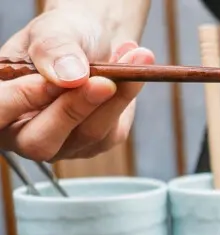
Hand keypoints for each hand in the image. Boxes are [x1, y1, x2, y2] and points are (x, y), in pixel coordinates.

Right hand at [0, 9, 153, 160]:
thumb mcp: (52, 31)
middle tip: (103, 80)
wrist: (91, 41)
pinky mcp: (95, 144)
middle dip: (75, 108)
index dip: (24, 98)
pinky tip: (133, 72)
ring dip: (114, 98)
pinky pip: (112, 131)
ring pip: (87, 135)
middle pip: (41, 142)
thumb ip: (53, 50)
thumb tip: (71, 77)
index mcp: (1, 103)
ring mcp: (61, 145)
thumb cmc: (61, 38)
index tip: (55, 76)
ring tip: (134, 57)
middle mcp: (24, 133)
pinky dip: (126, 98)